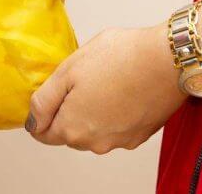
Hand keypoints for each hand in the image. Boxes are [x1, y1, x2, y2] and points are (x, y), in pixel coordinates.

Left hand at [25, 25, 185, 153]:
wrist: (168, 59)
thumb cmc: (120, 58)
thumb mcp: (68, 69)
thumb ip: (45, 99)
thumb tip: (33, 120)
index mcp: (73, 129)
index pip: (43, 134)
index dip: (43, 112)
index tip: (53, 92)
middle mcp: (95, 143)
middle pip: (70, 131)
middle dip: (70, 108)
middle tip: (83, 78)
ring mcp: (120, 141)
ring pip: (95, 128)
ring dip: (94, 109)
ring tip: (106, 78)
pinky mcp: (141, 135)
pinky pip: (117, 126)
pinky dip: (116, 111)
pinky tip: (123, 87)